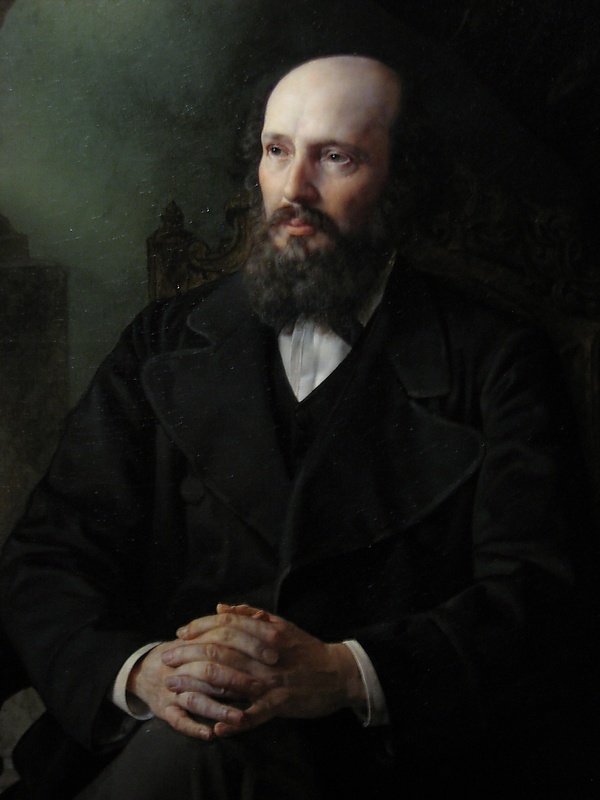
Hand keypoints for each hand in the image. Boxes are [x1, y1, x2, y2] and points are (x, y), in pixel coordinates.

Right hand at [128, 612, 280, 739]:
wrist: (144, 670)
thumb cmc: (186, 652)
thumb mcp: (205, 636)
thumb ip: (234, 626)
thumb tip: (261, 616)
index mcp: (195, 642)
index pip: (223, 638)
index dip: (250, 643)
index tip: (274, 651)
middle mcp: (183, 664)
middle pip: (210, 668)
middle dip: (237, 678)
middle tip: (262, 686)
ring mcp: (173, 688)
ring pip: (196, 698)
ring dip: (219, 709)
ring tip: (241, 718)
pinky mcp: (164, 709)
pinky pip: (178, 720)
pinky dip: (193, 727)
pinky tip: (211, 735)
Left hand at [176, 604, 365, 736]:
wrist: (338, 672)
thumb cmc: (305, 649)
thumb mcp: (281, 625)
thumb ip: (251, 616)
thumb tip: (221, 608)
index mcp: (265, 633)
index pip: (226, 626)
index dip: (200, 628)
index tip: (180, 633)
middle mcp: (264, 655)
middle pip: (220, 651)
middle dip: (189, 655)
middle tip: (166, 659)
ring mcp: (271, 680)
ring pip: (229, 681)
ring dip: (199, 685)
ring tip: (175, 687)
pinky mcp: (280, 703)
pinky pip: (254, 714)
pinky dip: (235, 720)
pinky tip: (217, 726)